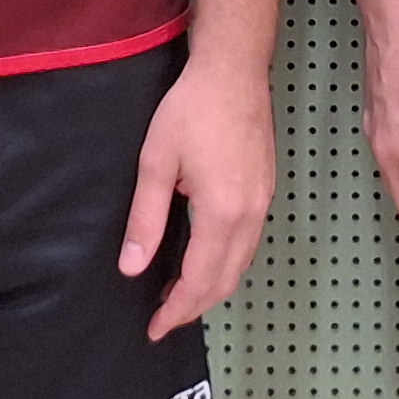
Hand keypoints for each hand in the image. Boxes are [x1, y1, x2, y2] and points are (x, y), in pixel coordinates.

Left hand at [121, 47, 277, 339]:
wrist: (234, 70)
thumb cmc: (190, 110)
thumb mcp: (156, 162)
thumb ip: (146, 219)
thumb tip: (132, 268)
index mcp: (222, 213)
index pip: (199, 280)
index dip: (176, 310)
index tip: (153, 329)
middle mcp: (250, 215)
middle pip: (225, 280)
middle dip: (194, 306)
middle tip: (162, 318)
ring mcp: (264, 202)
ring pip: (241, 264)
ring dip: (211, 286)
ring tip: (178, 295)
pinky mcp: (266, 190)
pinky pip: (248, 244)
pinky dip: (226, 264)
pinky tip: (204, 259)